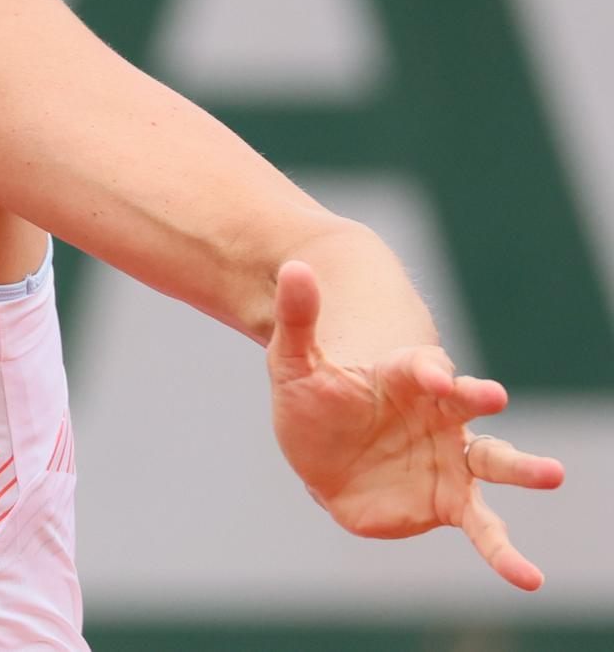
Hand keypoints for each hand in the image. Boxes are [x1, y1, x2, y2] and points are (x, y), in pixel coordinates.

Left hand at [266, 259, 564, 589]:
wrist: (323, 445)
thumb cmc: (314, 393)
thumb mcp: (293, 356)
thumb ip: (298, 315)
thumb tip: (291, 265)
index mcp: (405, 376)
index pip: (421, 368)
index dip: (429, 371)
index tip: (436, 375)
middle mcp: (438, 415)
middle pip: (466, 405)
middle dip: (479, 400)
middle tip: (495, 397)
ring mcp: (448, 459)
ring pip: (491, 463)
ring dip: (521, 467)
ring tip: (553, 473)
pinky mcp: (447, 501)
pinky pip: (481, 527)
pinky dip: (503, 552)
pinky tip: (527, 577)